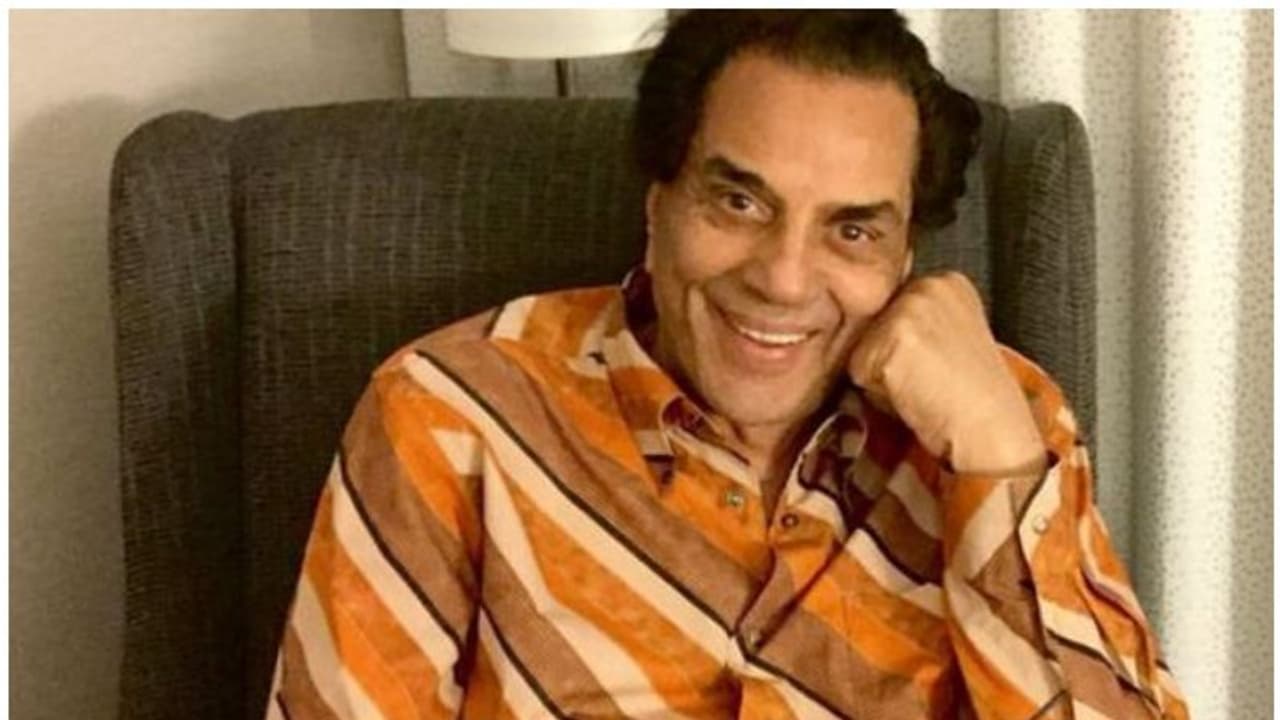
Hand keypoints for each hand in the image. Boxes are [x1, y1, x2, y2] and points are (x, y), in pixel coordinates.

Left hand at [848, 272, 1045, 476]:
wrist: (991, 430)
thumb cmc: (968, 399)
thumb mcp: (946, 341)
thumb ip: (912, 325)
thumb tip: (865, 331)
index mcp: (948, 282)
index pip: (889, 309)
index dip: (901, 347)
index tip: (934, 365)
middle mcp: (931, 283)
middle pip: (869, 325)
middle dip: (886, 356)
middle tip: (928, 378)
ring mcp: (912, 305)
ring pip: (861, 347)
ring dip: (880, 376)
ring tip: (922, 386)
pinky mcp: (896, 334)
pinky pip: (858, 369)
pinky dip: (877, 391)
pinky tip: (915, 393)